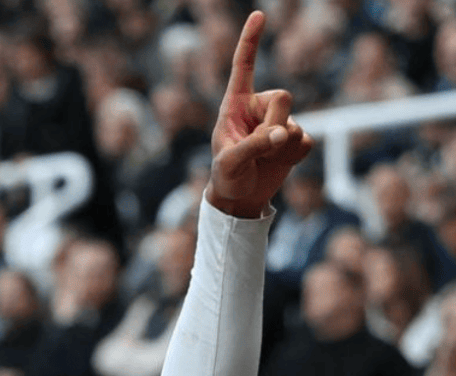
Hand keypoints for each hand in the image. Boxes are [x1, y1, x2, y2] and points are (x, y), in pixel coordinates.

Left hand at [206, 11, 313, 217]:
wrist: (240, 199)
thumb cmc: (226, 177)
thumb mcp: (230, 163)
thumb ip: (253, 146)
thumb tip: (282, 133)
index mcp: (235, 105)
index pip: (244, 67)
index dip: (251, 42)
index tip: (259, 15)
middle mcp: (259, 109)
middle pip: (283, 97)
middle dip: (276, 123)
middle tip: (260, 146)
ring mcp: (279, 123)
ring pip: (296, 123)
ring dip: (282, 146)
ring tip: (263, 159)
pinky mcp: (294, 140)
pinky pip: (306, 141)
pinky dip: (294, 155)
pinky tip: (280, 164)